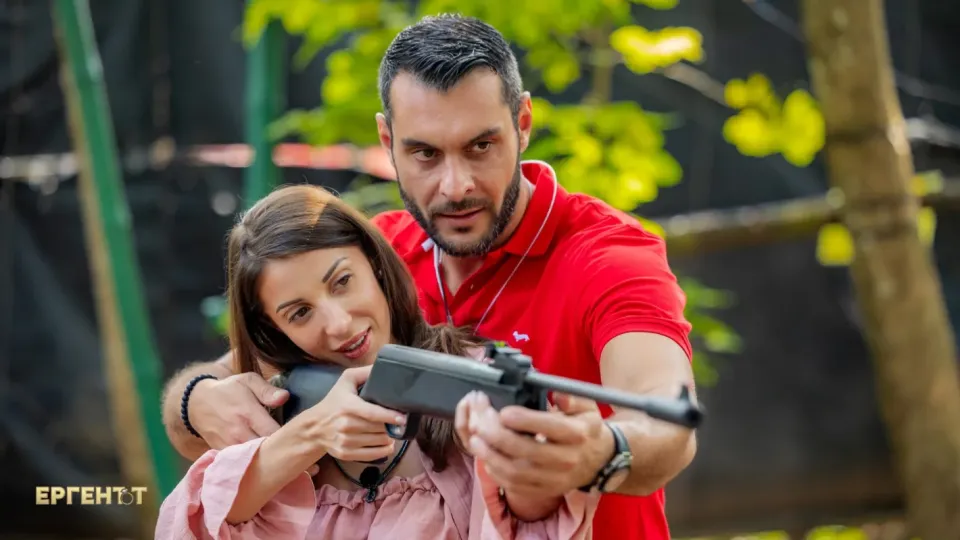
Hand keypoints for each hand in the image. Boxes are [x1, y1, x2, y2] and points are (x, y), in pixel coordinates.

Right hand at [189, 373, 323, 475]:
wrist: (196, 403)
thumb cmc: (228, 390)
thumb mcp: (247, 381)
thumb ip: (266, 390)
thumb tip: (285, 397)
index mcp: (247, 413)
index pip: (272, 431)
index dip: (291, 440)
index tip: (310, 445)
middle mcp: (238, 432)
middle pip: (266, 451)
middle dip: (287, 458)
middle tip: (313, 467)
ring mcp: (230, 446)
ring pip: (255, 462)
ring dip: (275, 468)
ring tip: (300, 474)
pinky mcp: (224, 454)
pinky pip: (243, 467)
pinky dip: (258, 471)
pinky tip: (276, 476)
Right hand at [297, 365, 407, 462]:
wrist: (314, 426)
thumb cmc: (334, 402)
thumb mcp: (345, 381)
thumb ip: (364, 373)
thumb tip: (382, 367)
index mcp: (348, 406)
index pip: (372, 413)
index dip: (390, 416)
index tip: (403, 418)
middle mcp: (346, 425)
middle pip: (379, 428)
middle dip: (391, 425)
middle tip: (396, 421)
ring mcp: (345, 441)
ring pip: (379, 441)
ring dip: (389, 437)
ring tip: (389, 430)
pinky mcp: (346, 454)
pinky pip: (373, 455)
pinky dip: (384, 450)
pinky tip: (386, 443)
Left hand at [455, 391, 612, 498]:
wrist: (597, 460)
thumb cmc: (585, 427)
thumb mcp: (586, 407)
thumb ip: (572, 397)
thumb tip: (557, 395)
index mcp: (577, 434)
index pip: (549, 427)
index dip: (523, 419)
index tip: (503, 411)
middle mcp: (567, 459)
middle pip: (526, 451)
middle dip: (497, 436)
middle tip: (480, 422)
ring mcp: (555, 479)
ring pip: (516, 472)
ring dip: (491, 456)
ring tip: (475, 439)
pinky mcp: (544, 490)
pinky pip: (515, 486)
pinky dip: (496, 472)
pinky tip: (486, 457)